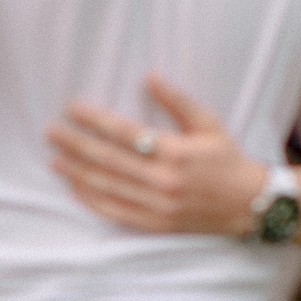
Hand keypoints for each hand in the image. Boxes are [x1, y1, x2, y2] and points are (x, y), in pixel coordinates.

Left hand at [46, 75, 269, 235]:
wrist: (249, 204)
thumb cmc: (227, 159)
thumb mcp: (208, 124)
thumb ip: (177, 100)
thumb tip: (150, 76)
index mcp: (176, 152)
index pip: (125, 133)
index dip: (95, 121)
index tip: (72, 110)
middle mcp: (163, 180)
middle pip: (108, 160)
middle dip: (76, 145)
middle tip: (51, 132)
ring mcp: (158, 205)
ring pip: (107, 187)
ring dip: (76, 172)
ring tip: (54, 159)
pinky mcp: (155, 224)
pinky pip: (115, 212)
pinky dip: (92, 200)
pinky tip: (74, 188)